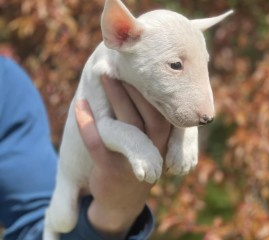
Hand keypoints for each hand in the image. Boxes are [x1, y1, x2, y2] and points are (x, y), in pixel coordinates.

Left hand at [75, 75, 170, 237]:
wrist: (123, 201)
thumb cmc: (139, 160)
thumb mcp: (153, 141)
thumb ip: (153, 117)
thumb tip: (144, 81)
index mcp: (168, 139)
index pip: (166, 109)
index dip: (154, 86)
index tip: (142, 62)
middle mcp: (156, 149)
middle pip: (149, 113)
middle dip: (134, 86)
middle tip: (119, 61)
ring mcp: (136, 160)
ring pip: (126, 124)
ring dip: (114, 96)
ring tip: (102, 73)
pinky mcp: (113, 169)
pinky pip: (99, 143)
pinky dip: (87, 123)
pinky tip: (80, 105)